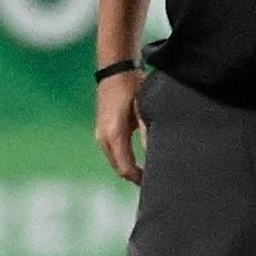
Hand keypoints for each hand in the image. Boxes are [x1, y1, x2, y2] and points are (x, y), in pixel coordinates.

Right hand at [96, 70, 144, 184]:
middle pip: (119, 168)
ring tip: (147, 174)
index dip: (139, 179)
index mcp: (114, 135)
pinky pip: (113, 153)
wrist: (114, 72)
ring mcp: (100, 135)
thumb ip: (148, 134)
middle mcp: (103, 138)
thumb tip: (155, 156)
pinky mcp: (102, 131)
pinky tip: (137, 160)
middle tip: (154, 183)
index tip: (155, 184)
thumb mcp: (144, 110)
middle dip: (134, 177)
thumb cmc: (132, 87)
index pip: (125, 168)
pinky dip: (124, 160)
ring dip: (129, 169)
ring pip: (115, 162)